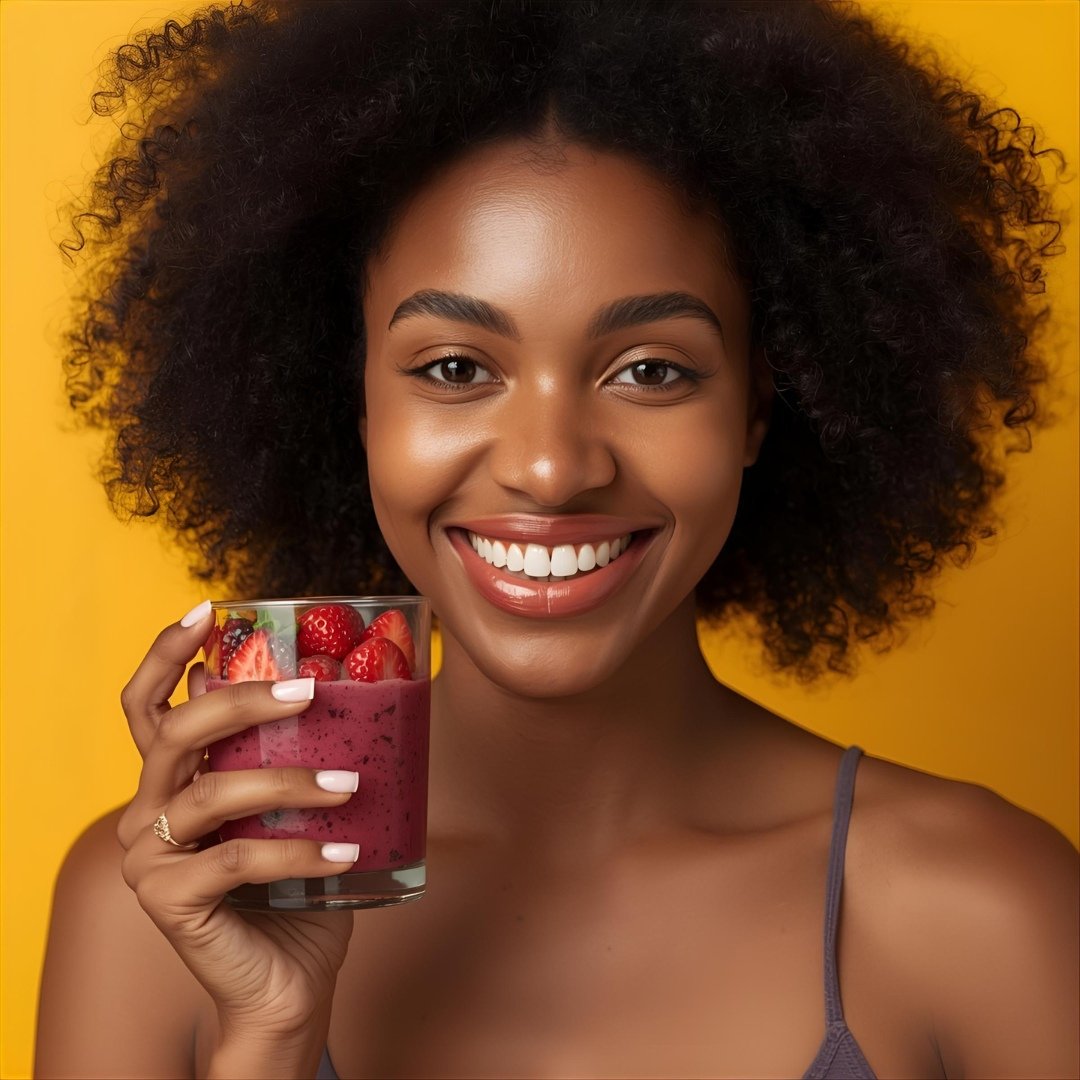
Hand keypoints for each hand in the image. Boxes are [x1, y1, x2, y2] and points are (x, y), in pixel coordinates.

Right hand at [116, 601, 356, 1066]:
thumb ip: (301, 750)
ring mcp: (151, 856)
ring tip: (350, 782)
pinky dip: (300, 847)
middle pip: (178, 730)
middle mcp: (149, 808)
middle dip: (244, 700)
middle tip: (309, 691)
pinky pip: (239, 859)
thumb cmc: (301, 882)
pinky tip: (347, 847)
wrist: (292, 978)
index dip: (166, 652)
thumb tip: (355, 680)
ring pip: (213, 792)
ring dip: (289, 781)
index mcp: (175, 777)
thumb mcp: (298, 804)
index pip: (147, 703)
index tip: (209, 609)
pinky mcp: (169, 900)